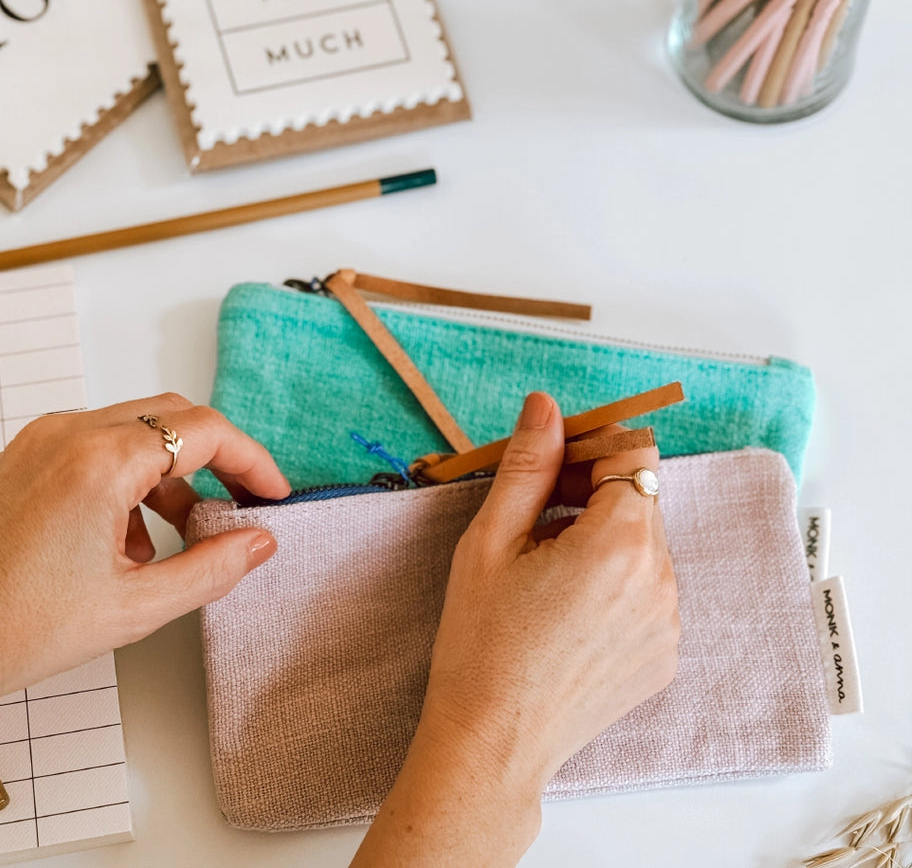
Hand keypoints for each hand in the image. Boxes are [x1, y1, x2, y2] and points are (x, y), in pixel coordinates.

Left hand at [0, 394, 289, 737]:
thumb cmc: (8, 630)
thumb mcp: (134, 608)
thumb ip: (211, 569)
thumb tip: (257, 543)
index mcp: (100, 462)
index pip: (205, 430)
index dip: (252, 460)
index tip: (271, 492)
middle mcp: (68, 434)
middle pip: (173, 417)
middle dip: (216, 458)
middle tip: (239, 502)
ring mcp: (39, 441)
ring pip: (135, 431)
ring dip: (171, 474)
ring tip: (178, 537)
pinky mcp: (21, 457)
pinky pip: (95, 446)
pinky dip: (129, 478)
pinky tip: (126, 538)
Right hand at [353, 392, 678, 866]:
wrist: (493, 744)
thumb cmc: (481, 642)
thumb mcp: (491, 541)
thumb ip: (527, 464)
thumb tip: (545, 405)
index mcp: (619, 543)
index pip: (633, 452)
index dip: (590, 448)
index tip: (550, 468)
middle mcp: (660, 579)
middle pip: (641, 497)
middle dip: (593, 491)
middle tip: (535, 517)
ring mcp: (668, 622)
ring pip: (645, 543)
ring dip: (604, 536)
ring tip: (546, 571)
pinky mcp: (663, 654)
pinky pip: (649, 589)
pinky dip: (616, 582)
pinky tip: (567, 609)